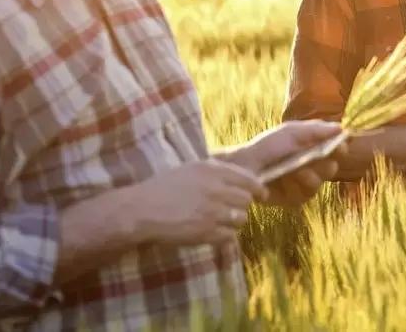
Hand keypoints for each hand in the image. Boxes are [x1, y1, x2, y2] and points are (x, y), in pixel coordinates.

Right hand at [132, 158, 266, 246]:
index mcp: (213, 171)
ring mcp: (212, 213)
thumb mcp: (191, 168)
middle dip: (244, 205)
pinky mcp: (206, 233)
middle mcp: (216, 190)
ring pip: (241, 219)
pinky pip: (229, 236)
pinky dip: (226, 236)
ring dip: (235, 221)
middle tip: (236, 208)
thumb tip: (238, 176)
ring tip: (223, 221)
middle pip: (247, 200)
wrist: (143, 209)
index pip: (249, 179)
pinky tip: (216, 233)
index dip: (259, 188)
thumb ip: (215, 171)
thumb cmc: (163, 187)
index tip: (262, 194)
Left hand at [239, 120, 345, 206]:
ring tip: (297, 170)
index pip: (334, 149)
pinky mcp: (293, 199)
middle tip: (318, 159)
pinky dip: (297, 187)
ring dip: (310, 176)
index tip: (341, 147)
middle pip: (331, 168)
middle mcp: (309, 166)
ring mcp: (301, 184)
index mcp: (310, 148)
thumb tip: (341, 128)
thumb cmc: (266, 146)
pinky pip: (305, 195)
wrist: (245, 166)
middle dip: (327, 164)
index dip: (340, 148)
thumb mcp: (290, 132)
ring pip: (319, 183)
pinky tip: (286, 180)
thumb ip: (315, 130)